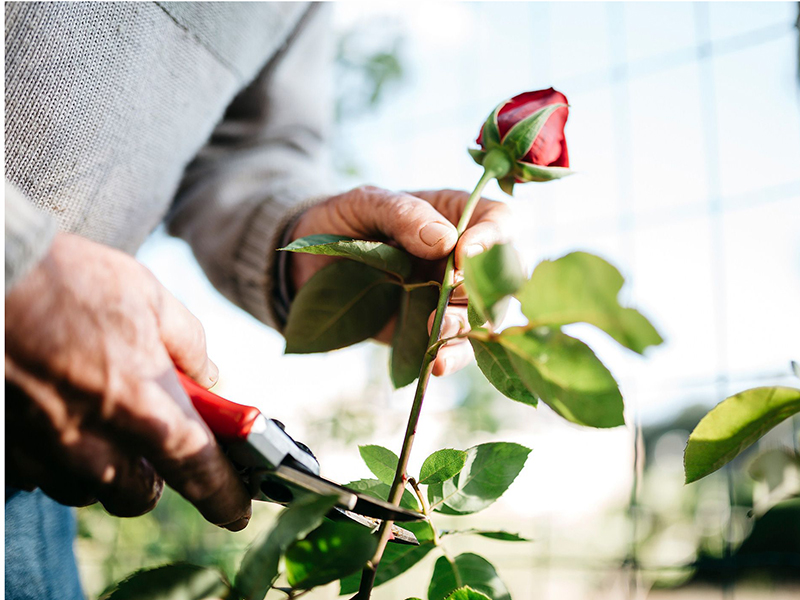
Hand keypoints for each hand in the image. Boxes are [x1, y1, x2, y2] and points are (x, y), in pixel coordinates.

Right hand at [5, 233, 251, 529]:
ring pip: (86, 491)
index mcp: (146, 404)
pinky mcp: (7, 453)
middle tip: (150, 441)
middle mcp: (96, 442)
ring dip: (100, 468)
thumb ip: (187, 344)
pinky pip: (41, 477)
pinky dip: (56, 458)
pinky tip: (54, 417)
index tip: (236, 511)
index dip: (224, 497)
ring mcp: (45, 453)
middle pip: (138, 496)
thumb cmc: (68, 280)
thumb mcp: (148, 296)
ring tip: (95, 418)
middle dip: (151, 477)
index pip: (199, 470)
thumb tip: (209, 375)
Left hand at [288, 186, 511, 375]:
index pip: (499, 220)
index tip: (465, 253)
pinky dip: (454, 356)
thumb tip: (444, 241)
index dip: (493, 237)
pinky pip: (457, 346)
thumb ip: (403, 214)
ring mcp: (448, 296)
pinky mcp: (431, 329)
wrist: (307, 262)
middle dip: (484, 289)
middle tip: (452, 293)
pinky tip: (436, 362)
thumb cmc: (344, 221)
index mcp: (455, 215)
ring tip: (435, 333)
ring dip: (466, 326)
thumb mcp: (366, 204)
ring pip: (482, 315)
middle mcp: (462, 258)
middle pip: (502, 275)